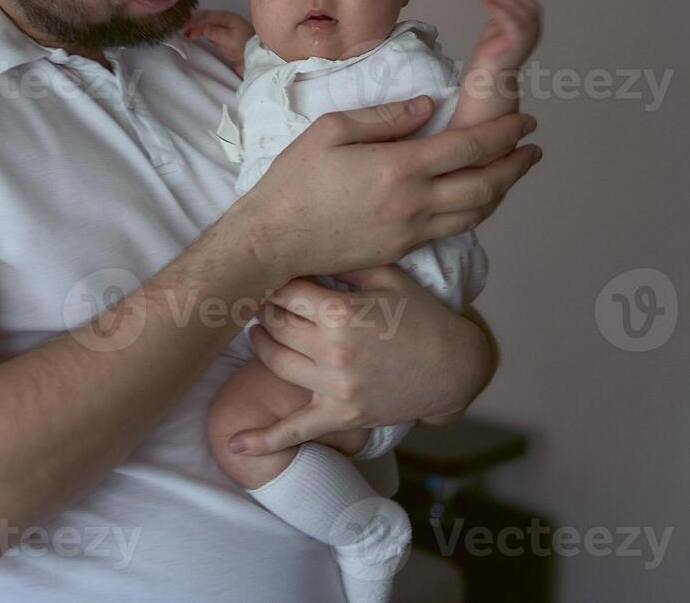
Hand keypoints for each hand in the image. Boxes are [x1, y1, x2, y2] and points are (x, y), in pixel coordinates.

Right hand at [184, 9, 254, 75]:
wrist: (252, 56)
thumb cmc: (243, 46)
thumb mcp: (231, 40)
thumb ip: (217, 33)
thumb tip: (203, 28)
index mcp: (226, 16)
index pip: (207, 17)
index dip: (197, 24)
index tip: (191, 34)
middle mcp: (222, 18)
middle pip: (203, 16)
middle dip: (192, 22)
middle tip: (183, 31)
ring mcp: (219, 24)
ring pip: (202, 21)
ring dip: (193, 25)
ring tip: (185, 33)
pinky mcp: (218, 32)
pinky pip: (204, 27)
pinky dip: (196, 30)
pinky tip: (191, 35)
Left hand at [228, 265, 493, 454]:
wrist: (454, 368)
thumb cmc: (423, 316)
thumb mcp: (388, 277)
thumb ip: (346, 260)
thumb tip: (307, 246)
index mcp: (341, 312)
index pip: (285, 290)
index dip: (279, 281)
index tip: (277, 276)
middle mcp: (333, 350)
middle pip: (274, 322)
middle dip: (268, 308)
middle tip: (269, 301)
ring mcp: (335, 387)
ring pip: (272, 360)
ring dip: (261, 343)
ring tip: (264, 333)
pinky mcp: (340, 416)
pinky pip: (294, 431)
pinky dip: (263, 440)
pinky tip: (235, 443)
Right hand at [233, 96, 539, 282]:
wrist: (273, 240)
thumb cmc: (294, 180)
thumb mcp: (331, 129)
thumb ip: (385, 116)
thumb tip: (427, 106)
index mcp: (399, 166)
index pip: (469, 146)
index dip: (505, 132)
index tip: (525, 121)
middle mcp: (414, 202)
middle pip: (486, 183)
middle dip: (516, 163)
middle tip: (533, 147)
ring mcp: (410, 230)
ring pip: (475, 212)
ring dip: (501, 191)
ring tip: (513, 172)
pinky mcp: (401, 250)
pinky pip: (452, 230)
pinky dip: (474, 212)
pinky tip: (476, 199)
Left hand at [473, 0, 541, 69]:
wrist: (489, 72)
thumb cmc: (494, 52)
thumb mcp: (501, 26)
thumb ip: (504, 13)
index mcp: (532, 26)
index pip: (530, 3)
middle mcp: (534, 30)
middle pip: (526, 4)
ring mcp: (527, 36)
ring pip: (517, 9)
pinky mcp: (517, 40)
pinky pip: (509, 18)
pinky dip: (497, 8)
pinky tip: (487, 5)